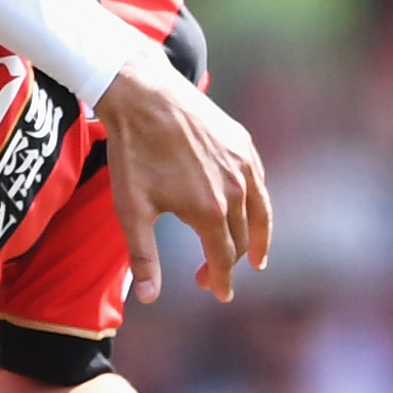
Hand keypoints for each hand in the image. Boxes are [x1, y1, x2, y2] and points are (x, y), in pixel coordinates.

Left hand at [93, 63, 268, 303]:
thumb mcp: (132, 210)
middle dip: (230, 262)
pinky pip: (259, 181)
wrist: (144, 95)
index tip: (220, 294)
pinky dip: (258, 202)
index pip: (224, 258)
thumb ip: (144, 256)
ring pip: (260, 210)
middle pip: (242, 238)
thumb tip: (151, 298)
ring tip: (258, 257)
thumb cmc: (133, 152)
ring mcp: (243, 163)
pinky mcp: (242, 142)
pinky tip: (252, 209)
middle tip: (212, 277)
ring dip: (259, 237)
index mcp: (210, 211)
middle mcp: (236, 189)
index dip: (221, 280)